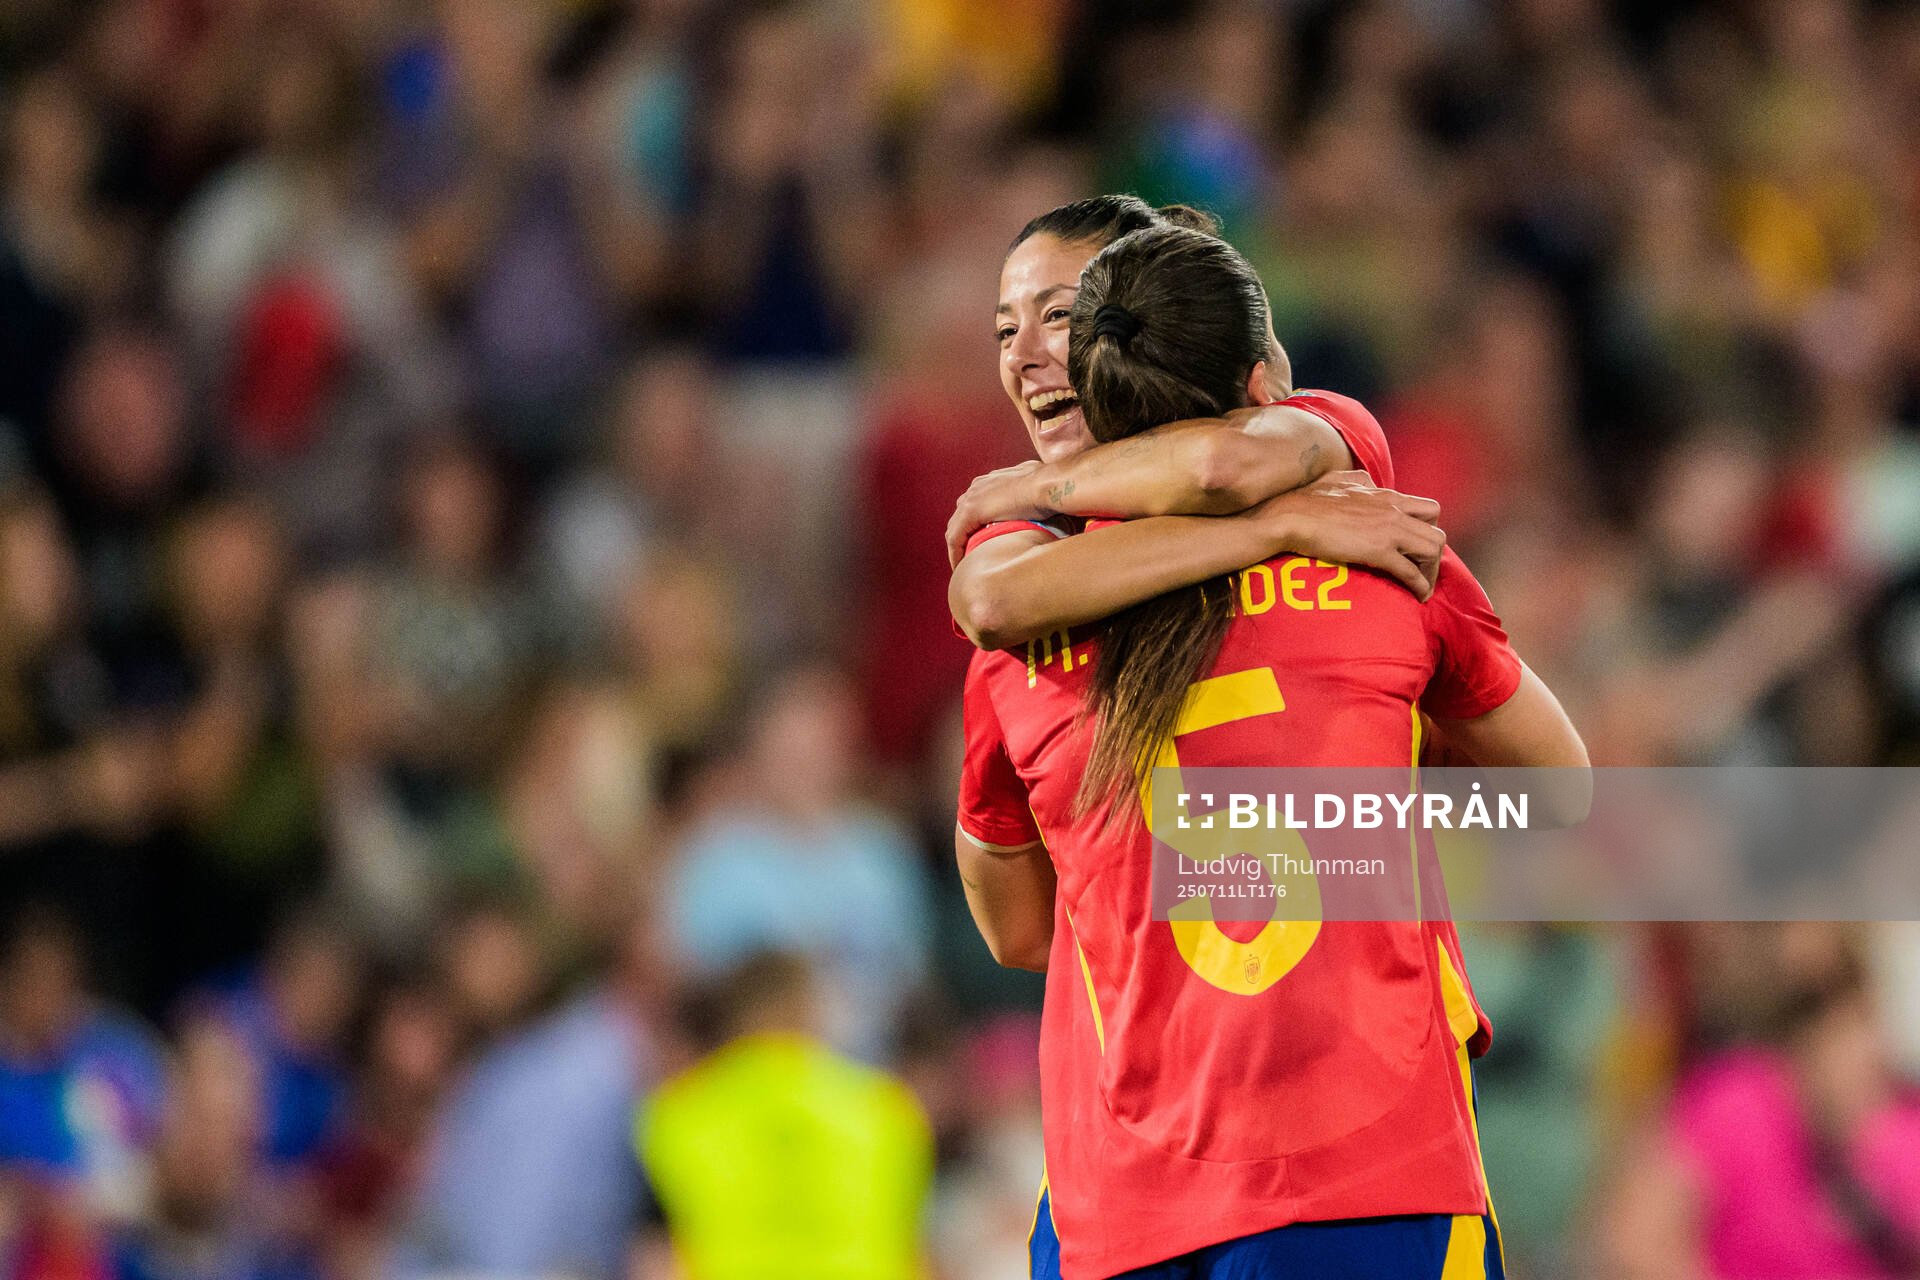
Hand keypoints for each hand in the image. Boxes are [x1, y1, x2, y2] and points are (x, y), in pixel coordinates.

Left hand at [947, 460, 1046, 567]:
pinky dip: (955, 553)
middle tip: (969, 556)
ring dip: (957, 548)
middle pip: (960, 517)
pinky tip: (960, 567)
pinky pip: (955, 538)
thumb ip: (1031, 496)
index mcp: (991, 482)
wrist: (1047, 485)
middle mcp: (977, 488)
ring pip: (955, 528)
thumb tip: (1042, 506)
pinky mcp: (970, 511)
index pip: (974, 505)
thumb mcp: (1037, 490)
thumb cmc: (1049, 488)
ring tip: (964, 565)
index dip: (974, 525)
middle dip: (962, 537)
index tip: (980, 542)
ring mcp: (972, 498)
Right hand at [1253, 471, 1444, 598]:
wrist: (1290, 516)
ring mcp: (1388, 530)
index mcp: (1385, 494)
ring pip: (1433, 549)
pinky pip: (1411, 571)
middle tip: (1421, 570)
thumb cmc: (1305, 499)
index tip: (1417, 548)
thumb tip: (1367, 482)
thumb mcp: (1339, 479)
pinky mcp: (1379, 551)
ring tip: (1422, 585)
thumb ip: (1359, 480)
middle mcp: (1393, 509)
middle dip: (1434, 554)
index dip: (1428, 532)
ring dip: (1431, 570)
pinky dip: (1420, 585)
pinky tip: (1418, 595)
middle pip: (1437, 531)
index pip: (1428, 510)